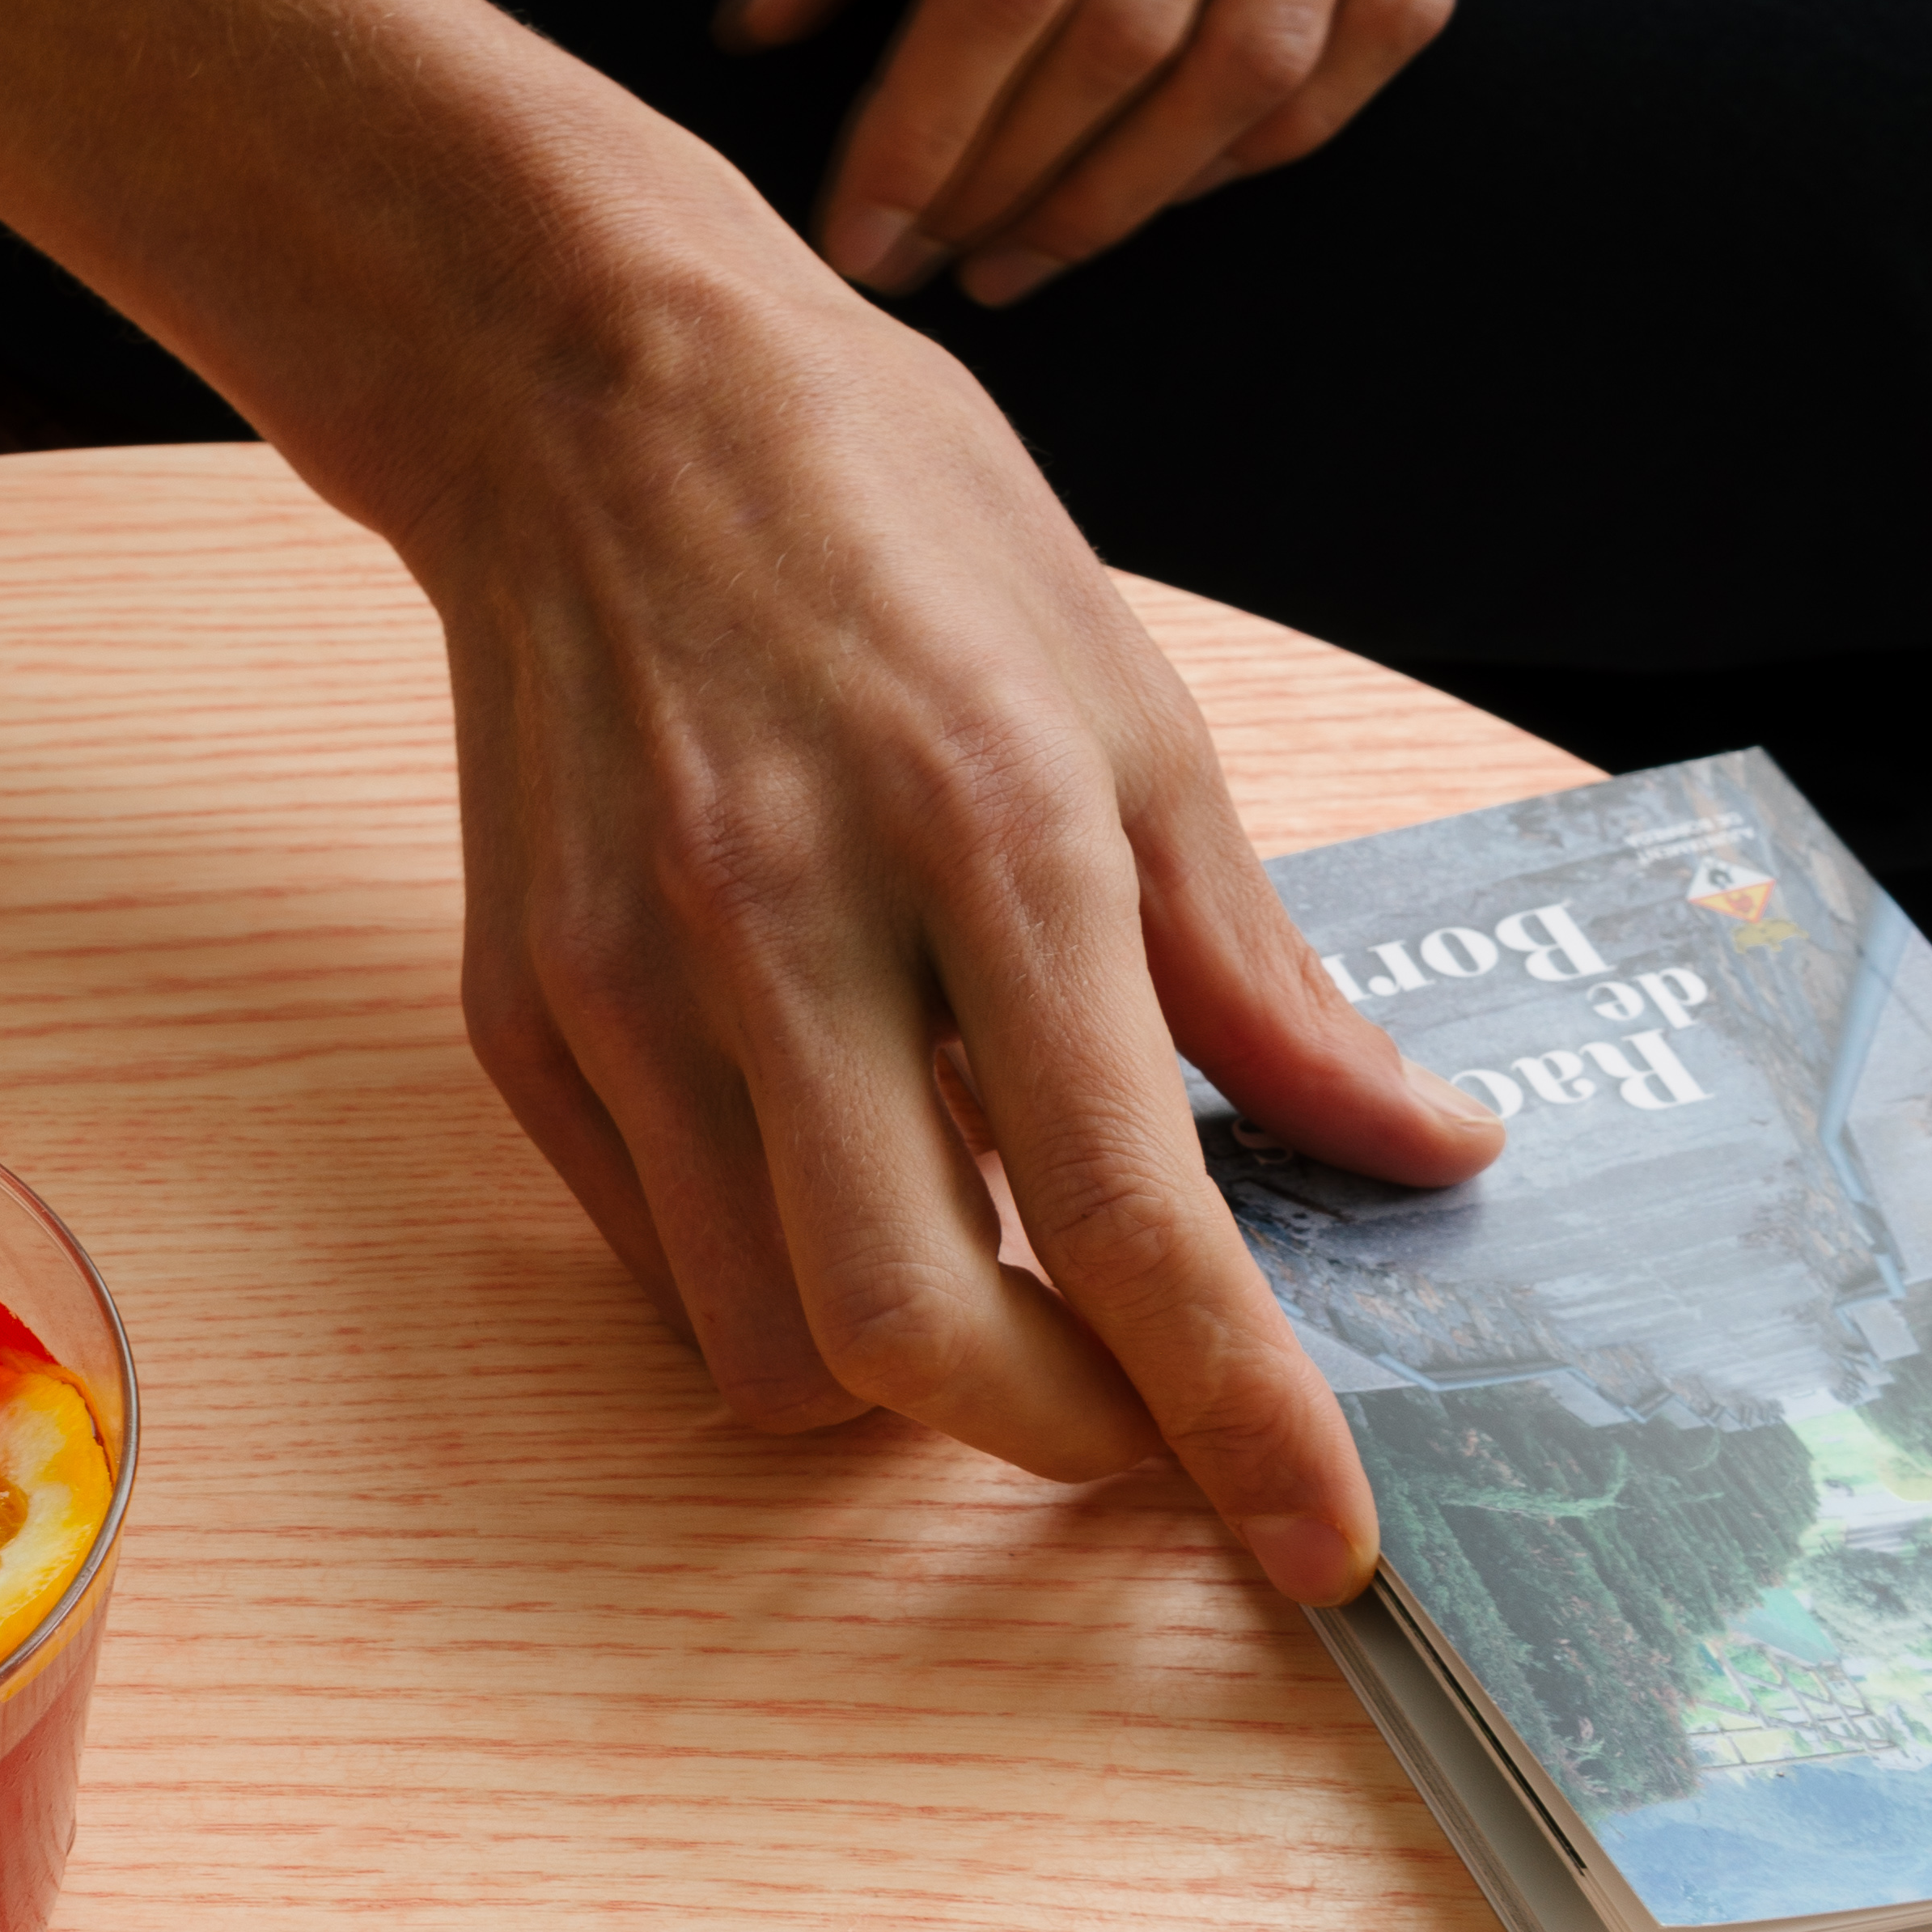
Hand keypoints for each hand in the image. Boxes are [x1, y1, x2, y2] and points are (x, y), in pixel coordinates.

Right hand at [388, 136, 1501, 1582]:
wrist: (583, 394)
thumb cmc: (882, 514)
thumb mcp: (1128, 702)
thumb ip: (1252, 965)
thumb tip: (1412, 1144)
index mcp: (987, 830)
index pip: (1130, 1211)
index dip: (1236, 1414)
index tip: (1317, 1537)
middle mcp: (784, 920)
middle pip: (916, 1337)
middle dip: (1063, 1448)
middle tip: (1151, 1433)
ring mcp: (622, 978)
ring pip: (769, 1341)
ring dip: (909, 1375)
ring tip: (991, 1261)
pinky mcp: (519, 1011)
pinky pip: (659, 1257)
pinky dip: (773, 1278)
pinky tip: (837, 1160)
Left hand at [721, 0, 1499, 308]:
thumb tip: (764, 32)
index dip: (922, 129)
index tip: (847, 233)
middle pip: (1134, 28)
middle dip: (1012, 180)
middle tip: (926, 261)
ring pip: (1269, 44)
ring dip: (1142, 186)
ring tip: (1032, 245)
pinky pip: (1397, 4)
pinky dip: (1290, 123)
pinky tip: (1185, 173)